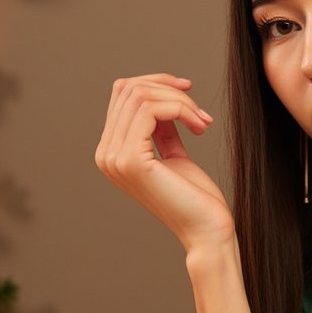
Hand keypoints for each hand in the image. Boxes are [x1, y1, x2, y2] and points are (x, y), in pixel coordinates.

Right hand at [95, 74, 233, 251]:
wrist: (206, 229)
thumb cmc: (195, 197)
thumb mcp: (173, 154)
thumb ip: (160, 129)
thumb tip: (161, 97)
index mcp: (112, 152)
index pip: (122, 94)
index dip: (157, 83)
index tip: (188, 91)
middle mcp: (105, 154)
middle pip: (129, 89)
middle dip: (169, 89)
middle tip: (200, 111)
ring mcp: (114, 157)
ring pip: (140, 96)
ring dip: (180, 102)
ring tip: (202, 122)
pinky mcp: (131, 160)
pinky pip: (150, 110)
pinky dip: (180, 109)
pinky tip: (199, 126)